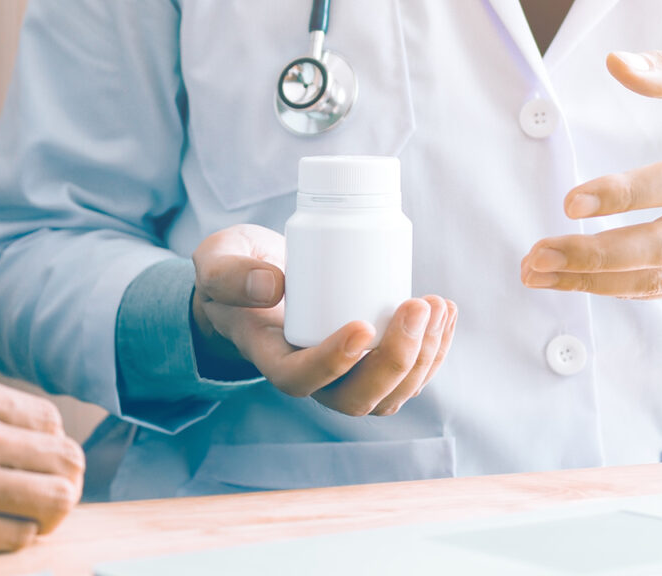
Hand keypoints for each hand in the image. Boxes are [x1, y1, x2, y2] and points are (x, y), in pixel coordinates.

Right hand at [0, 363, 83, 558]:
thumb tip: (13, 436)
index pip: (46, 418)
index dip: (48, 444)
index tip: (35, 461)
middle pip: (62, 459)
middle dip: (61, 479)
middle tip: (44, 494)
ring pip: (52, 503)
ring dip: (46, 512)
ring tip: (24, 516)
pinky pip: (13, 540)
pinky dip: (12, 539)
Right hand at [191, 224, 456, 416]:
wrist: (255, 281)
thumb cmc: (234, 271)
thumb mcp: (216, 262)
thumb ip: (230, 273)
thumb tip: (272, 287)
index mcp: (272, 359)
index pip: (302, 380)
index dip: (335, 362)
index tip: (363, 325)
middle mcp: (313, 379)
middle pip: (359, 398)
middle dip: (397, 360)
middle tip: (416, 306)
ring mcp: (346, 377)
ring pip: (392, 394)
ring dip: (424, 356)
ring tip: (436, 305)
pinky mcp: (371, 364)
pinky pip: (411, 376)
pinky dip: (436, 349)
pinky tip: (445, 312)